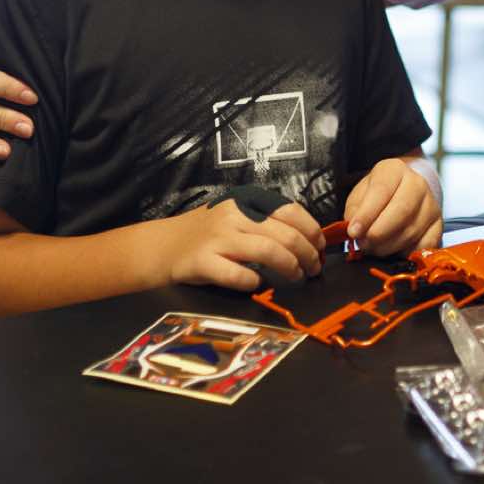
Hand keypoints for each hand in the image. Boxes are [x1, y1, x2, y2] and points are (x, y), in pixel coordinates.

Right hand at [169, 198, 324, 291]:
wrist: (163, 246)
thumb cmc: (208, 234)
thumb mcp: (238, 217)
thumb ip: (268, 222)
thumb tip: (310, 239)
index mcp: (246, 200)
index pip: (290, 210)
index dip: (312, 231)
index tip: (320, 247)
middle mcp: (233, 214)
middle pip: (285, 234)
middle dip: (307, 254)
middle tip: (314, 269)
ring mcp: (217, 238)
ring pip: (268, 251)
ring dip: (290, 267)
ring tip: (297, 278)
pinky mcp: (203, 262)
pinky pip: (239, 275)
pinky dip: (255, 282)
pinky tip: (259, 284)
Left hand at [344, 157, 442, 256]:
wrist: (404, 192)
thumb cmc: (378, 195)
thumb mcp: (360, 195)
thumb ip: (355, 211)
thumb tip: (355, 231)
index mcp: (395, 170)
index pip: (381, 190)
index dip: (366, 214)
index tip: (353, 231)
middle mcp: (417, 184)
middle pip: (401, 210)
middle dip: (379, 232)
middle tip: (364, 243)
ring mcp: (431, 204)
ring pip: (411, 231)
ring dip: (388, 246)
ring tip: (374, 247)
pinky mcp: (438, 225)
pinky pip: (424, 245)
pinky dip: (406, 253)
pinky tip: (393, 251)